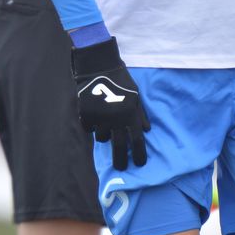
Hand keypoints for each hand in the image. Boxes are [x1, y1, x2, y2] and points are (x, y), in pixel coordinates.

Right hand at [71, 38, 149, 169]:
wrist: (100, 67)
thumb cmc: (121, 80)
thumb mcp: (136, 96)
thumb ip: (140, 114)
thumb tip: (146, 131)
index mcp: (131, 114)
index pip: (137, 140)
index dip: (139, 154)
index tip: (139, 164)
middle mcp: (116, 119)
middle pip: (120, 146)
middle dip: (121, 160)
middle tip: (121, 168)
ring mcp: (101, 118)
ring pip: (102, 138)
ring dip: (105, 135)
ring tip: (105, 125)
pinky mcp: (87, 115)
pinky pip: (90, 128)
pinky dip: (93, 125)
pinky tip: (94, 115)